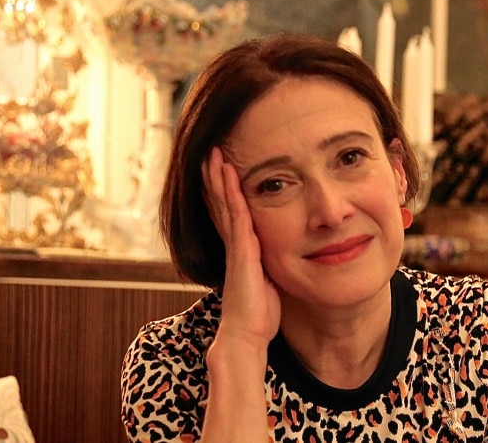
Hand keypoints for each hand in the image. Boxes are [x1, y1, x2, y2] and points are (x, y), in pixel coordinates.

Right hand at [202, 147, 280, 347]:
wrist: (246, 335)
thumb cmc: (257, 315)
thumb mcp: (266, 284)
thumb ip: (267, 268)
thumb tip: (278, 261)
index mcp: (240, 251)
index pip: (228, 214)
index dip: (222, 191)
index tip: (219, 170)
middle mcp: (233, 245)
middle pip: (220, 203)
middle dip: (214, 177)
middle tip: (209, 152)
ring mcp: (235, 246)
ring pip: (223, 204)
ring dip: (218, 177)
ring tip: (213, 154)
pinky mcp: (241, 250)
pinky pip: (235, 215)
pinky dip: (231, 192)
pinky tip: (229, 174)